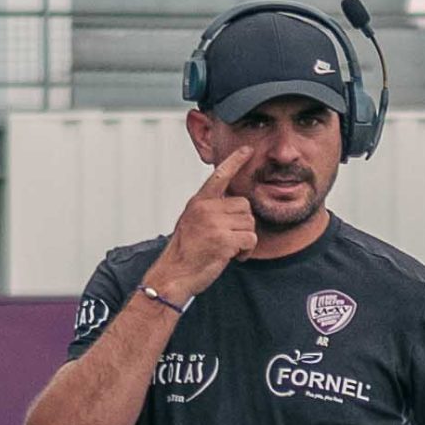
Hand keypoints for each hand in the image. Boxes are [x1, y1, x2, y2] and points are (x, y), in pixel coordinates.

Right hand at [153, 146, 257, 297]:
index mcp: (198, 201)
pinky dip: (246, 251)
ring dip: (245, 240)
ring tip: (228, 249)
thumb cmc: (185, 252)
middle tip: (229, 239)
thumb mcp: (192, 222)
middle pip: (244, 205)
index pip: (219, 176)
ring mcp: (214, 223)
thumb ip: (210, 210)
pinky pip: (250, 239)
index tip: (247, 150)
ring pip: (250, 223)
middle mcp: (205, 208)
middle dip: (243, 224)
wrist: (174, 275)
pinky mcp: (223, 240)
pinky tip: (233, 257)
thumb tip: (233, 205)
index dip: (235, 161)